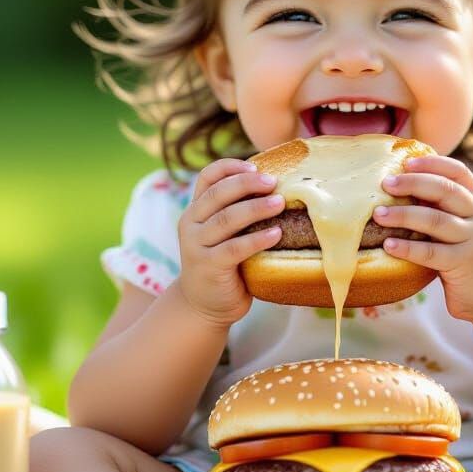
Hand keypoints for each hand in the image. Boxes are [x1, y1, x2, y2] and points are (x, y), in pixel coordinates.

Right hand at [176, 158, 283, 328]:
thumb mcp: (224, 233)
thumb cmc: (224, 263)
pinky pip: (234, 248)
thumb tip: (279, 187)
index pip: (207, 177)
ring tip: (281, 203)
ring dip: (256, 208)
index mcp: (196, 209)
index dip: (230, 167)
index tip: (255, 167)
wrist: (204, 304)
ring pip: (226, 219)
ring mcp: (196, 245)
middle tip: (274, 182)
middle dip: (247, 184)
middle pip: (217, 194)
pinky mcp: (209, 266)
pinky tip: (276, 234)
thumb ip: (237, 212)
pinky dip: (257, 239)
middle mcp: (191, 223)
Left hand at [373, 154, 472, 325]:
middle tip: (385, 184)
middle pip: (445, 190)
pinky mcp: (464, 264)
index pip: (459, 173)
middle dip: (413, 183)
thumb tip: (405, 192)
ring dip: (403, 215)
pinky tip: (388, 246)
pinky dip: (408, 248)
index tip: (406, 162)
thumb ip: (448, 211)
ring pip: (435, 220)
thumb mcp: (469, 228)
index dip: (433, 163)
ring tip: (378, 214)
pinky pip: (431, 253)